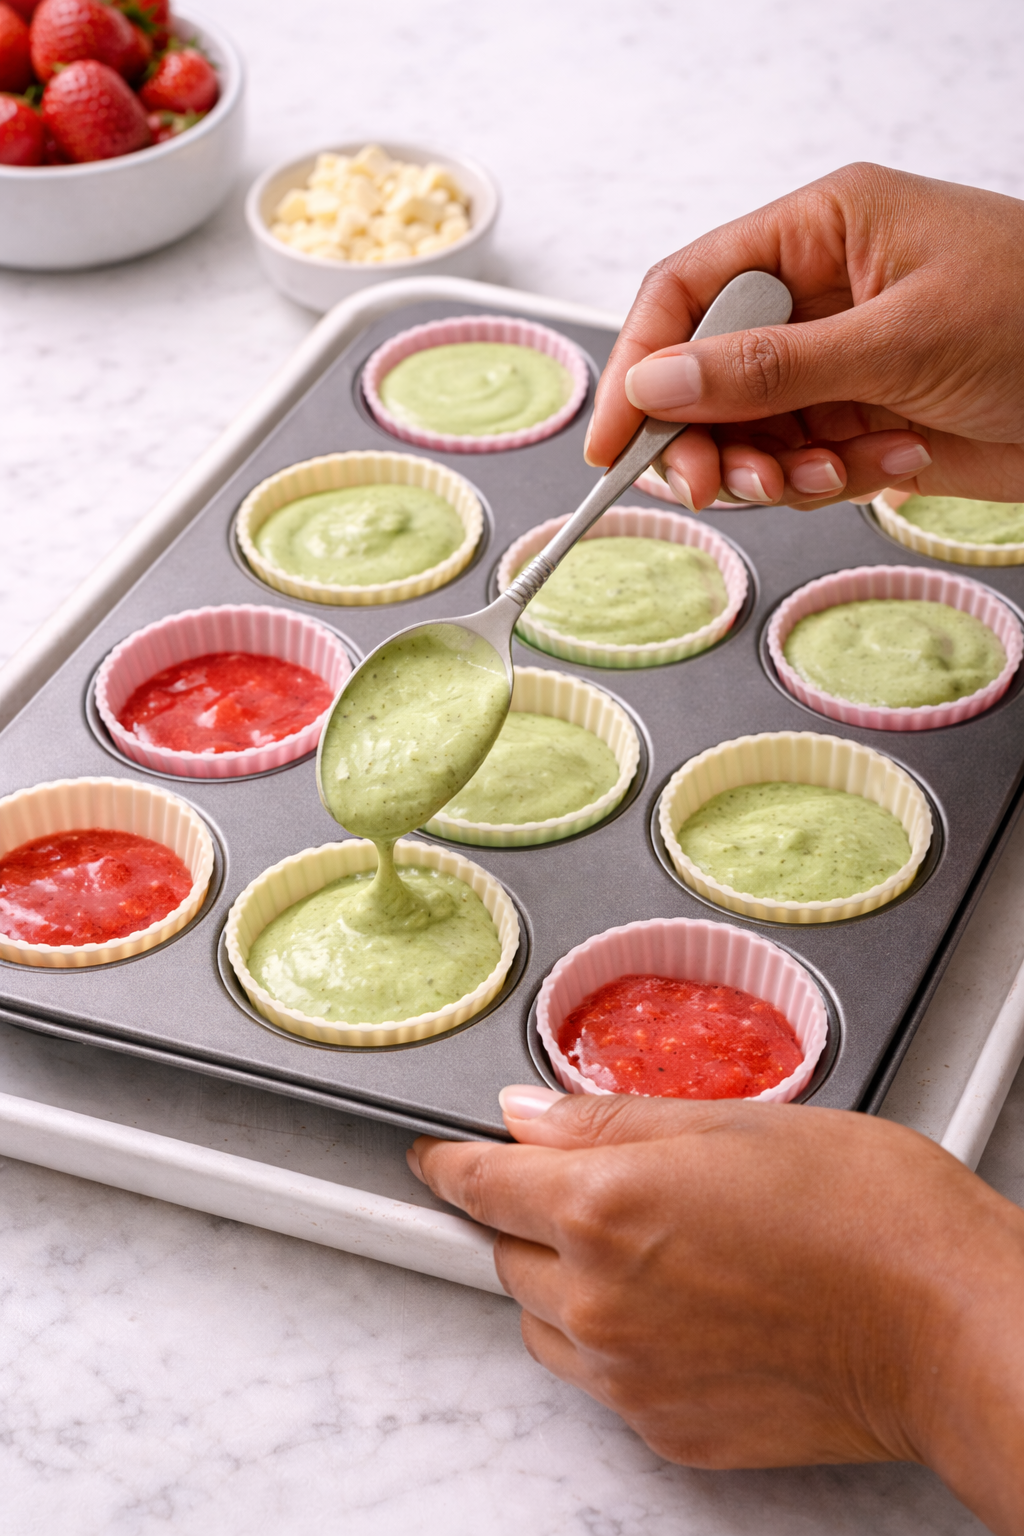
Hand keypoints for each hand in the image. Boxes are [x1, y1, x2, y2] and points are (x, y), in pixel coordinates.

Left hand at [410, 1092, 1023, 1535]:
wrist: (950, 1326)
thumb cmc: (867, 1211)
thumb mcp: (735, 1121)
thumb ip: (610, 1120)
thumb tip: (526, 1112)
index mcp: (607, 1205)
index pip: (483, 1183)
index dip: (451, 1163)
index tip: (434, 1158)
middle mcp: (600, 1300)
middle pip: (508, 1254)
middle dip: (530, 1214)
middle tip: (592, 1186)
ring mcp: (630, 1378)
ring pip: (544, 1320)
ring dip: (563, 1280)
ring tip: (650, 1247)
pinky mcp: (668, 1430)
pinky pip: (600, 1378)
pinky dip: (612, 1339)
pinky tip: (684, 1307)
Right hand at [586, 163, 1023, 510]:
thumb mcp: (897, 339)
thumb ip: (767, 368)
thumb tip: (655, 385)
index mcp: (822, 231)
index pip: (689, 290)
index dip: (640, 363)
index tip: (612, 442)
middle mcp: (820, 295)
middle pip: (704, 372)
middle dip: (706, 436)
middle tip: (715, 485)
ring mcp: (840, 364)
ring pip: (747, 431)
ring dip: (772, 470)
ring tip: (825, 477)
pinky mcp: (863, 423)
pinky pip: (801, 465)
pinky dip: (827, 483)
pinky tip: (886, 468)